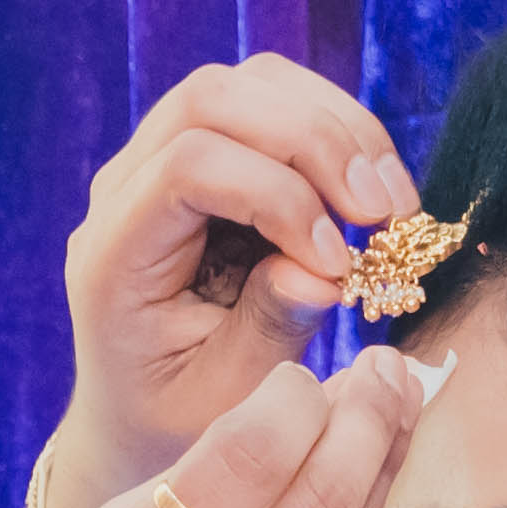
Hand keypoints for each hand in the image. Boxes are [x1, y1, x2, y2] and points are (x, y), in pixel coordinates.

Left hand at [41, 56, 422, 507]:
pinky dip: (337, 135)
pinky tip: (375, 195)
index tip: (338, 266)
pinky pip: (275, 105)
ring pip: (252, 85)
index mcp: (114, 254)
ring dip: (337, 129)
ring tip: (392, 204)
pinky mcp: (209, 156)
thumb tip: (323, 268)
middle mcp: (124, 192)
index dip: (276, 197)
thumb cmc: (175, 422)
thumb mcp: (223, 400)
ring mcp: (162, 163)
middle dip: (314, 141)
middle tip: (383, 213)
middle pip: (215, 98)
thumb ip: (267, 329)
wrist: (139, 420)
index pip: (188, 165)